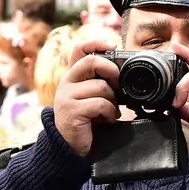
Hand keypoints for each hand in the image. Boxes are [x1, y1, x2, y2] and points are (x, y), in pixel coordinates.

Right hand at [53, 39, 121, 156]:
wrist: (70, 147)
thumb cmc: (85, 121)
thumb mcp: (91, 97)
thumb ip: (100, 83)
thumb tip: (122, 73)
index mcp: (72, 77)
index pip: (79, 49)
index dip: (96, 43)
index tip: (113, 45)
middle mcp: (66, 83)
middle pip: (91, 61)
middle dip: (111, 70)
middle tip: (119, 83)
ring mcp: (67, 96)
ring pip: (100, 86)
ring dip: (113, 100)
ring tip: (112, 111)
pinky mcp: (72, 111)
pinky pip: (100, 104)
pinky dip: (109, 112)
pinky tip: (107, 119)